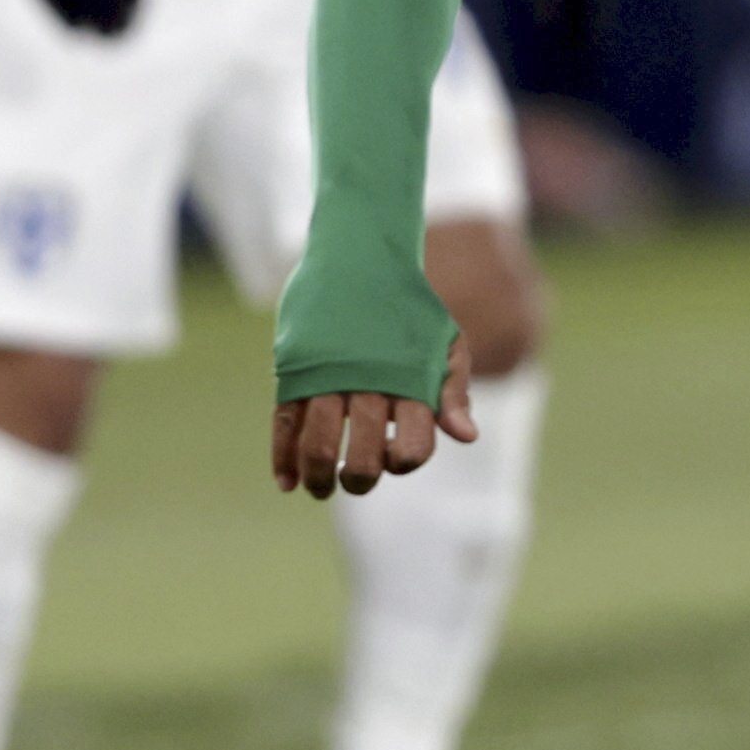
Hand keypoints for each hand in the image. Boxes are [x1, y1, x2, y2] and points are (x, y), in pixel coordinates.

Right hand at [272, 330, 476, 501]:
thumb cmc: (410, 312)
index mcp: (410, 383)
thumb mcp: (445, 345)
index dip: (404, 463)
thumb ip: (454, 393)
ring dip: (318, 478)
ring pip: (318, 445)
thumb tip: (466, 437)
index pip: (412, 446)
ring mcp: (328, 378)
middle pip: (363, 455)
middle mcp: (369, 384)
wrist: (359, 260)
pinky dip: (282, 458)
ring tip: (321, 489)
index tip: (394, 461)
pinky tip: (287, 482)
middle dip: (358, 480)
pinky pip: (283, 424)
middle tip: (353, 483)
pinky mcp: (294, 372)